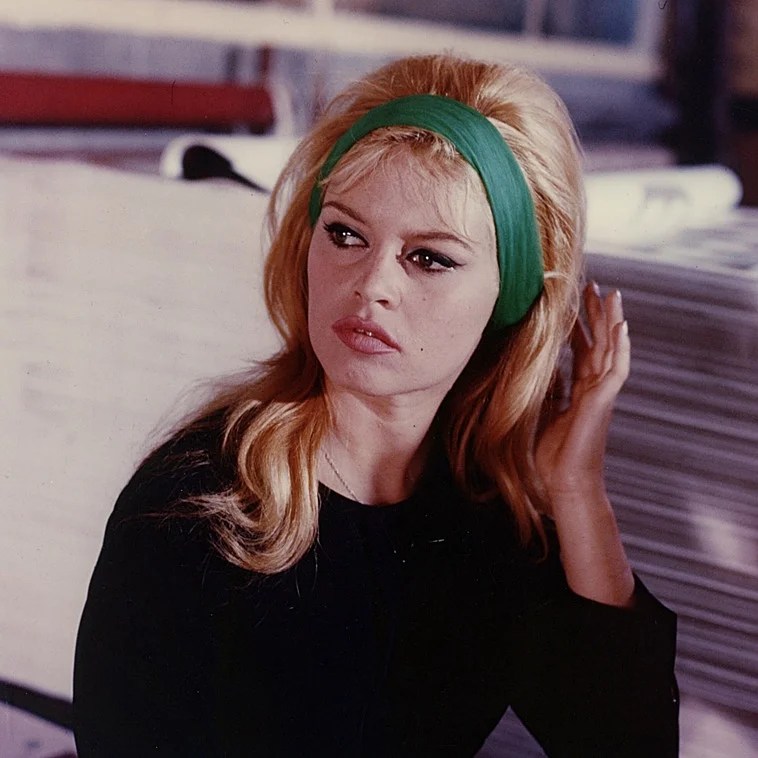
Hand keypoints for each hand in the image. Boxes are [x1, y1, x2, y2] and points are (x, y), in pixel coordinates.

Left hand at [535, 282, 629, 505]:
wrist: (565, 484)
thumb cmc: (552, 457)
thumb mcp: (542, 416)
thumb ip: (546, 393)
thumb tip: (537, 372)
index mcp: (580, 392)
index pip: (583, 352)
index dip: (580, 328)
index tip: (574, 305)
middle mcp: (594, 389)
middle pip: (599, 343)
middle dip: (596, 315)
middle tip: (594, 286)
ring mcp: (602, 395)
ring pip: (612, 350)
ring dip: (613, 321)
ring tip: (613, 294)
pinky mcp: (604, 402)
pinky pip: (617, 370)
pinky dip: (621, 348)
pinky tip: (622, 327)